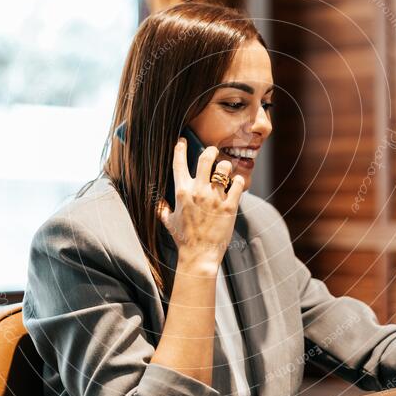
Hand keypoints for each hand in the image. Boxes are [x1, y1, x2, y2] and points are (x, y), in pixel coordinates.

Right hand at [157, 138, 244, 268]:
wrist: (199, 255)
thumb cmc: (183, 239)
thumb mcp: (168, 222)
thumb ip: (162, 208)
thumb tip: (157, 201)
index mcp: (181, 192)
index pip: (179, 163)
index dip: (180, 147)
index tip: (183, 140)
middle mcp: (198, 191)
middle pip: (206, 157)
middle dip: (210, 150)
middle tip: (213, 151)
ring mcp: (214, 198)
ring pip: (224, 168)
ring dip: (226, 166)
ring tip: (225, 171)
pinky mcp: (230, 206)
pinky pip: (238, 184)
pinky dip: (238, 181)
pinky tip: (236, 185)